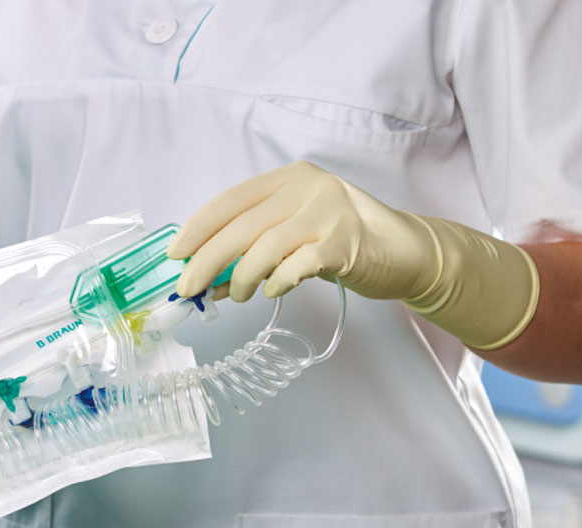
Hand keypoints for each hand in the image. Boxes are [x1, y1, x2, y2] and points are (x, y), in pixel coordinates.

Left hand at [168, 161, 538, 349]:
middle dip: (207, 260)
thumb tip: (207, 278)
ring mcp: (329, 211)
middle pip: (241, 225)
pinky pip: (297, 264)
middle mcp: (307, 187)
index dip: (198, 229)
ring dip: (241, 277)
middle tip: (189, 289)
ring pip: (265, 245)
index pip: (230, 201)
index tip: (175, 255)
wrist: (405, 251)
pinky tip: (272, 291)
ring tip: (236, 295)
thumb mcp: (294, 234)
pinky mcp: (345, 242)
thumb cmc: (341, 243)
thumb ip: (254, 248)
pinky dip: (278, 282)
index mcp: (288, 178)